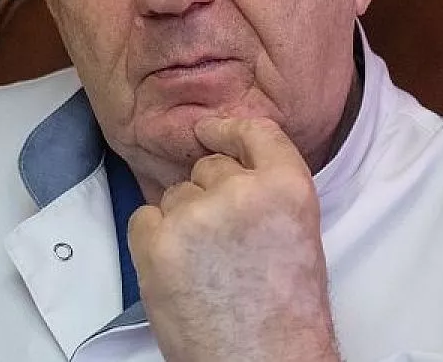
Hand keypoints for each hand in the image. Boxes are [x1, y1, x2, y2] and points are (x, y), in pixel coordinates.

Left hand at [128, 117, 339, 361]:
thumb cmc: (285, 314)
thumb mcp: (298, 235)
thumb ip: (268, 193)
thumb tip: (227, 164)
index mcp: (288, 188)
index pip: (256, 130)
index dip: (228, 128)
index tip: (210, 131)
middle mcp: (242, 192)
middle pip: (207, 168)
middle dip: (209, 196)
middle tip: (225, 245)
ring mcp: (196, 215)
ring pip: (175, 195)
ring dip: (182, 222)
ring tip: (206, 269)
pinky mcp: (157, 242)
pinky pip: (144, 218)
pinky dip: (154, 240)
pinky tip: (181, 273)